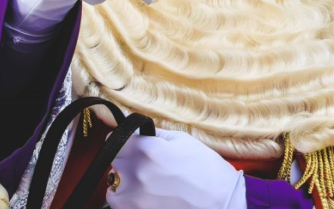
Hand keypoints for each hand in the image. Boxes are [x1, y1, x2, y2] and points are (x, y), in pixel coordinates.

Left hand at [107, 129, 244, 208]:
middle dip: (126, 159)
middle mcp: (135, 173)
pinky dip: (126, 200)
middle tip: (145, 163)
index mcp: (148, 150)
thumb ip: (156, 135)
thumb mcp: (184, 141)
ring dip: (123, 181)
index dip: (124, 140)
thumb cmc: (206, 170)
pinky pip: (118, 203)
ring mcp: (132, 198)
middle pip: (114, 161)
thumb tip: (138, 131)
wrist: (220, 203)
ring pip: (113, 184)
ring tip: (146, 183)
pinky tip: (145, 197)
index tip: (129, 143)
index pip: (115, 139)